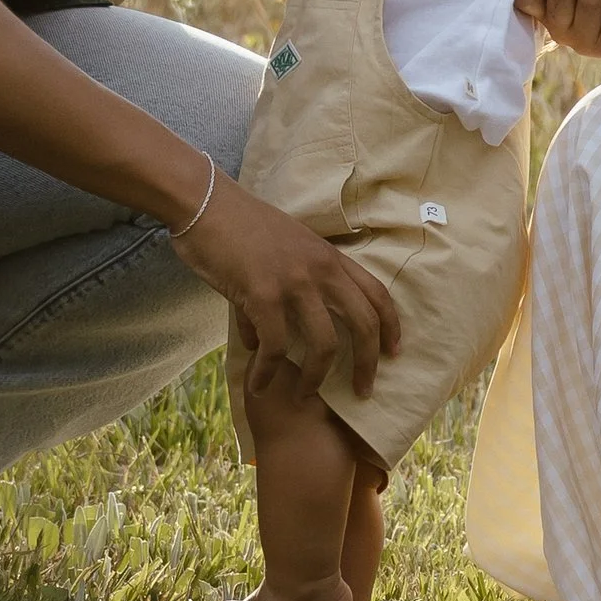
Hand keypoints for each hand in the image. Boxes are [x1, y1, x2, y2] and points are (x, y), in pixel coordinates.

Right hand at [174, 177, 401, 395]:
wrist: (207, 203)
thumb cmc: (236, 227)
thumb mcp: (276, 255)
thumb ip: (277, 297)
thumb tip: (259, 342)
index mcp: (329, 256)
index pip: (376, 293)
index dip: (390, 326)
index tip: (394, 353)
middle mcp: (321, 268)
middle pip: (363, 322)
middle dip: (368, 363)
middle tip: (364, 392)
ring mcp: (295, 281)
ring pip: (325, 343)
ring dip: (316, 378)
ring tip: (304, 396)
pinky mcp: (264, 294)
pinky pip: (275, 346)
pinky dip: (267, 371)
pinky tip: (257, 384)